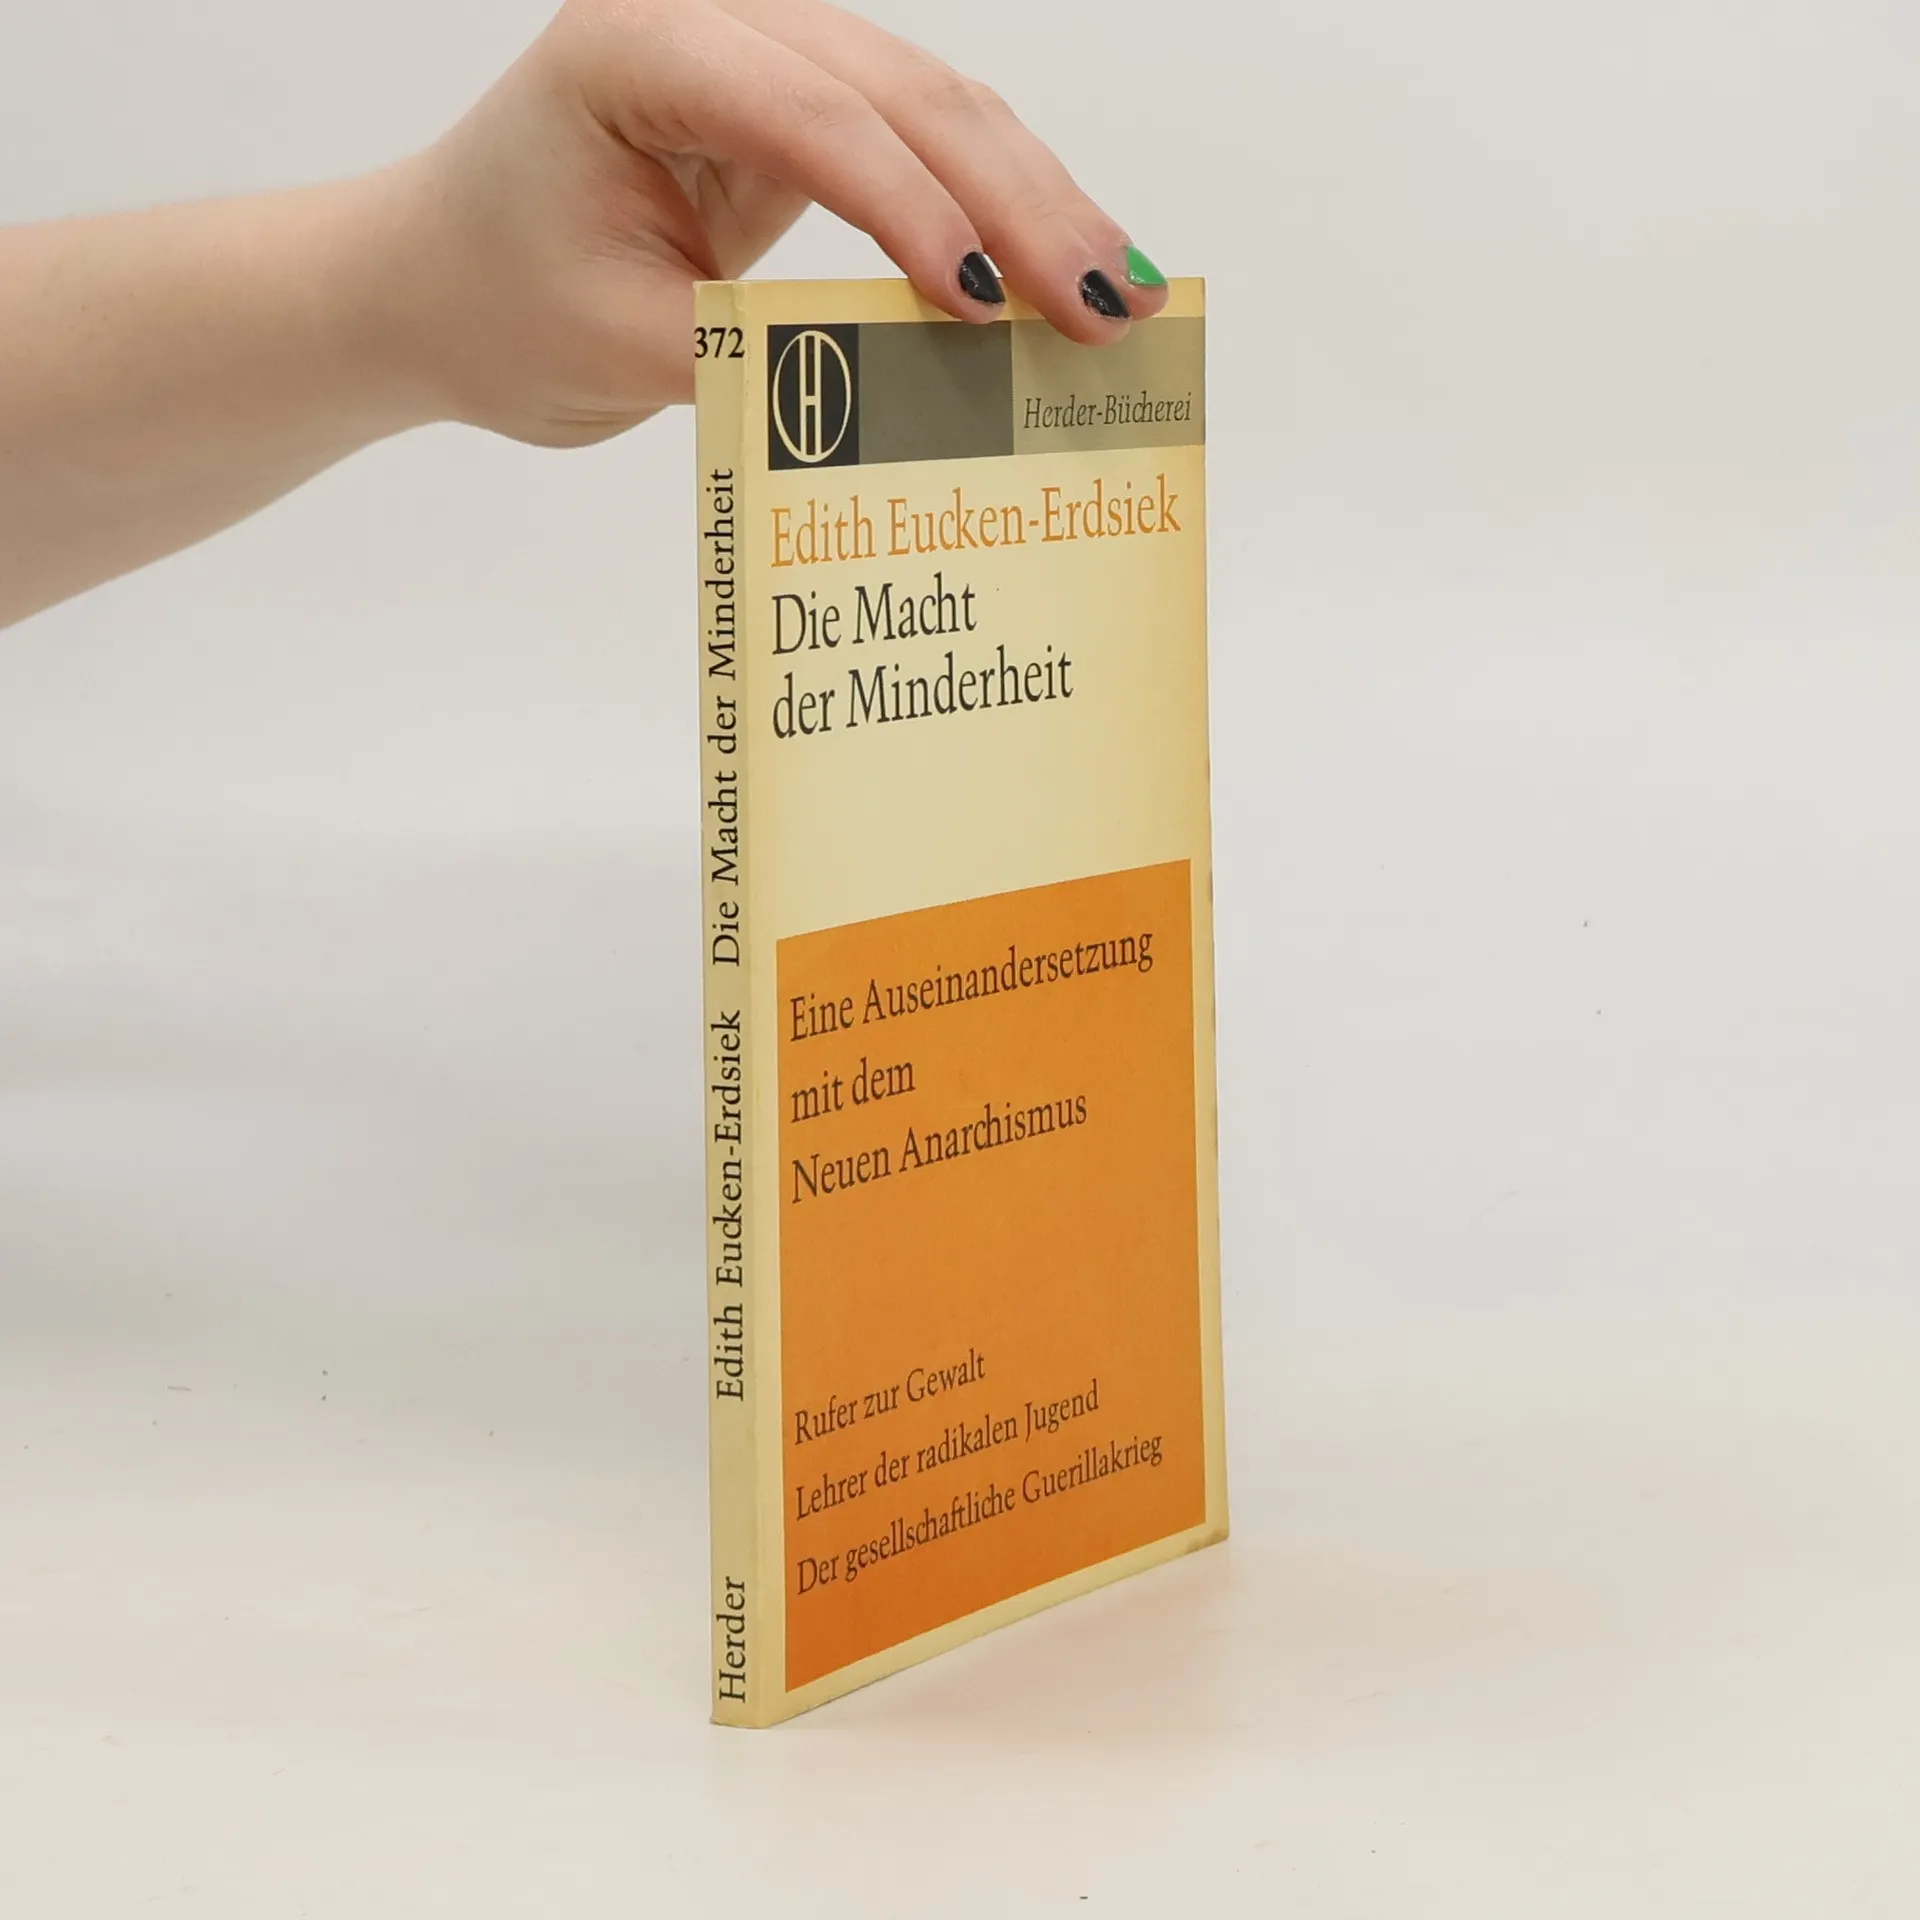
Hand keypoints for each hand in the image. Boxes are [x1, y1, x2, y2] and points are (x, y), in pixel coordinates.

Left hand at [385, 0, 1168, 444]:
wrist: (441, 282)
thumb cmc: (501, 307)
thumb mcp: (624, 349)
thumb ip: (764, 357)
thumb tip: (924, 386)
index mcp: (638, 44)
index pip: (811, 115)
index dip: (914, 213)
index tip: (988, 310)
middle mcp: (713, 16)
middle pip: (904, 93)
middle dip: (1018, 205)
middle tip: (1107, 306)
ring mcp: (765, 49)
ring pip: (937, 105)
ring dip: (1035, 204)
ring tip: (1120, 295)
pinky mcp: (799, 102)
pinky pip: (920, 142)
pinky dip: (996, 208)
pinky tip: (1062, 264)